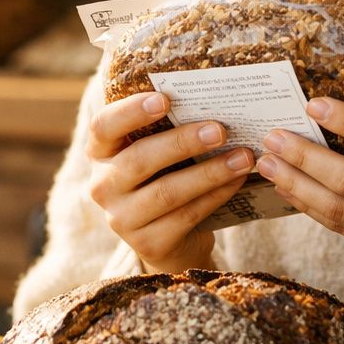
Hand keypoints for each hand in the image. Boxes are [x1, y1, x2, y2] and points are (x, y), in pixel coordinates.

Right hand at [87, 91, 254, 272]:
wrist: (170, 240)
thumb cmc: (164, 179)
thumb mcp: (157, 153)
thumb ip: (168, 129)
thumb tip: (214, 100)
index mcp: (100, 153)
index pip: (103, 126)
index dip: (131, 112)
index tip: (165, 99)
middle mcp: (103, 186)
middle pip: (139, 159)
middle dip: (183, 142)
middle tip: (221, 130)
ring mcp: (121, 219)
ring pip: (167, 192)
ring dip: (209, 173)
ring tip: (242, 158)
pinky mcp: (147, 244)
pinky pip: (185, 216)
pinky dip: (215, 196)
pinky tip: (237, 181)